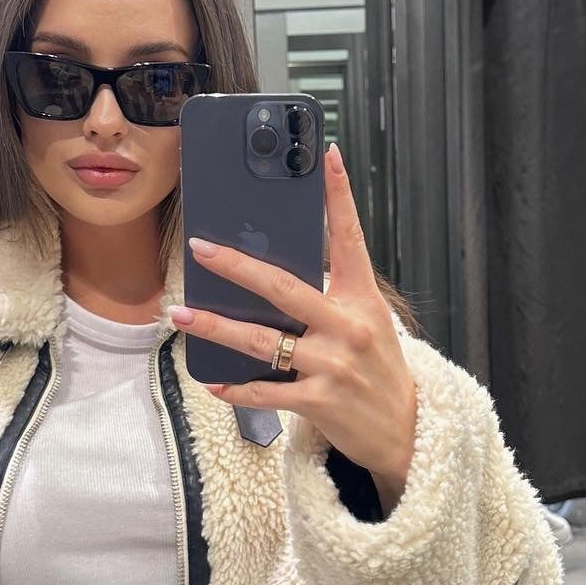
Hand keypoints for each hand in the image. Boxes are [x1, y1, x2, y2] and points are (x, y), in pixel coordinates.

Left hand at [168, 142, 417, 504]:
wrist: (404, 429)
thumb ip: (331, 295)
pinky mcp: (320, 400)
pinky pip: (266, 392)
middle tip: (201, 247)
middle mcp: (348, 326)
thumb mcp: (367, 321)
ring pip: (262, 340)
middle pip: (283, 288)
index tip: (325, 155)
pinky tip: (212, 382)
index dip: (339, 195)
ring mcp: (333, 364)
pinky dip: (236, 389)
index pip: (350, 237)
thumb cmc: (377, 367)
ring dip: (215, 328)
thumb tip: (272, 273)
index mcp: (363, 298)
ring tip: (180, 315)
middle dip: (237, 266)